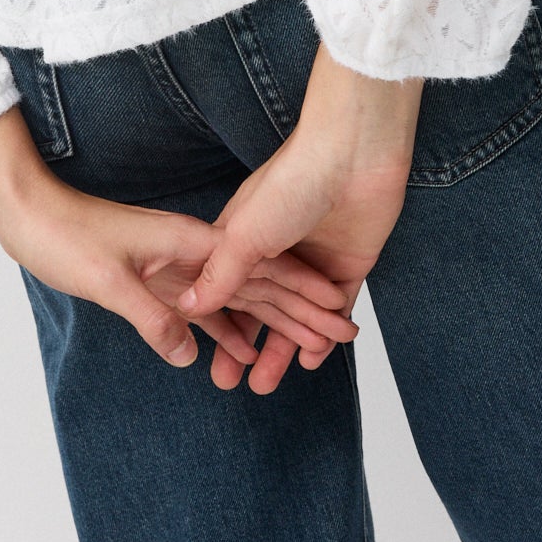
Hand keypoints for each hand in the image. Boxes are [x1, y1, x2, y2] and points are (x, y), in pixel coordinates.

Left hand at [0, 107, 360, 375]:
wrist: (30, 214)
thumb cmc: (64, 237)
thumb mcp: (108, 280)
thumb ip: (151, 316)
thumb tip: (188, 355)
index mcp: (189, 242)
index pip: (260, 272)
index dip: (301, 294)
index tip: (338, 313)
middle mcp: (191, 251)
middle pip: (259, 285)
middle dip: (302, 311)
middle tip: (344, 337)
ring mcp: (176, 266)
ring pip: (236, 300)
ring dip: (270, 325)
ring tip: (308, 351)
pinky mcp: (156, 280)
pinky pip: (203, 310)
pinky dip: (225, 331)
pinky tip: (241, 353)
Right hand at [175, 46, 424, 394]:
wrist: (353, 155)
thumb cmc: (292, 180)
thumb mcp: (244, 232)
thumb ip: (220, 274)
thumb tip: (188, 308)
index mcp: (244, 238)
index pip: (229, 293)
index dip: (219, 328)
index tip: (207, 361)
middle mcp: (277, 250)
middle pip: (262, 309)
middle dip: (249, 347)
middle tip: (236, 386)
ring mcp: (313, 259)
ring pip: (297, 315)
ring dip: (285, 348)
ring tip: (269, 384)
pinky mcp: (347, 265)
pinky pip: (333, 309)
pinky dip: (323, 335)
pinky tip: (313, 359)